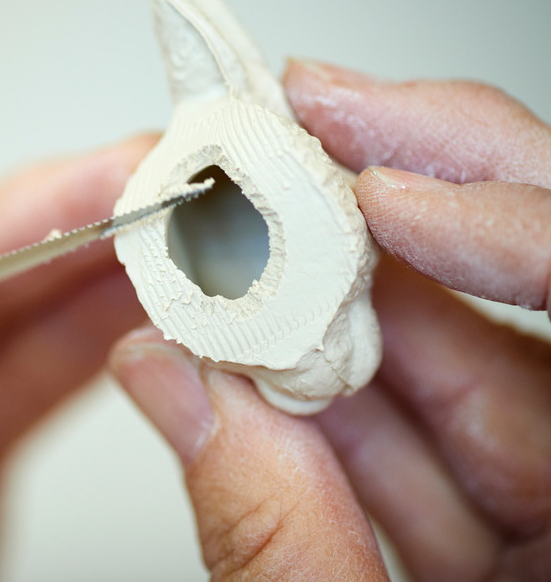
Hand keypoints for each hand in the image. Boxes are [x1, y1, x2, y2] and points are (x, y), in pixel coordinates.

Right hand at [110, 61, 550, 579]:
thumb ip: (272, 537)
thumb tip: (174, 385)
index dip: (510, 220)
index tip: (384, 192)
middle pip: (501, 323)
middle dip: (376, 233)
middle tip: (286, 145)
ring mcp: (542, 520)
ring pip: (437, 377)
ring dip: (313, 315)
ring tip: (223, 252)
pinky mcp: (488, 542)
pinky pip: (405, 446)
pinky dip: (309, 404)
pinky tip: (233, 361)